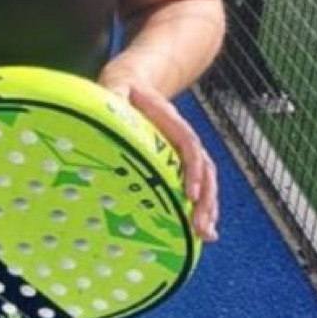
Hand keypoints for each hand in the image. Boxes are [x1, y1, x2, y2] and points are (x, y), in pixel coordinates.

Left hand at [99, 67, 219, 243]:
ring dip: (208, 208)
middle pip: (205, 169)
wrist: (135, 82)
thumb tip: (108, 106)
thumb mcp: (115, 87)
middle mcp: (182, 138)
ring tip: (206, 235)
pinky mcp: (179, 162)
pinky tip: (199, 230)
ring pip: (206, 180)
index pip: (189, 146)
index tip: (191, 194)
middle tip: (200, 228)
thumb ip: (113, 95)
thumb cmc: (122, 88)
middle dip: (206, 200)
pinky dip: (202, 206)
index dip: (192, 170)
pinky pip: (198, 185)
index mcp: (170, 121)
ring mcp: (183, 151)